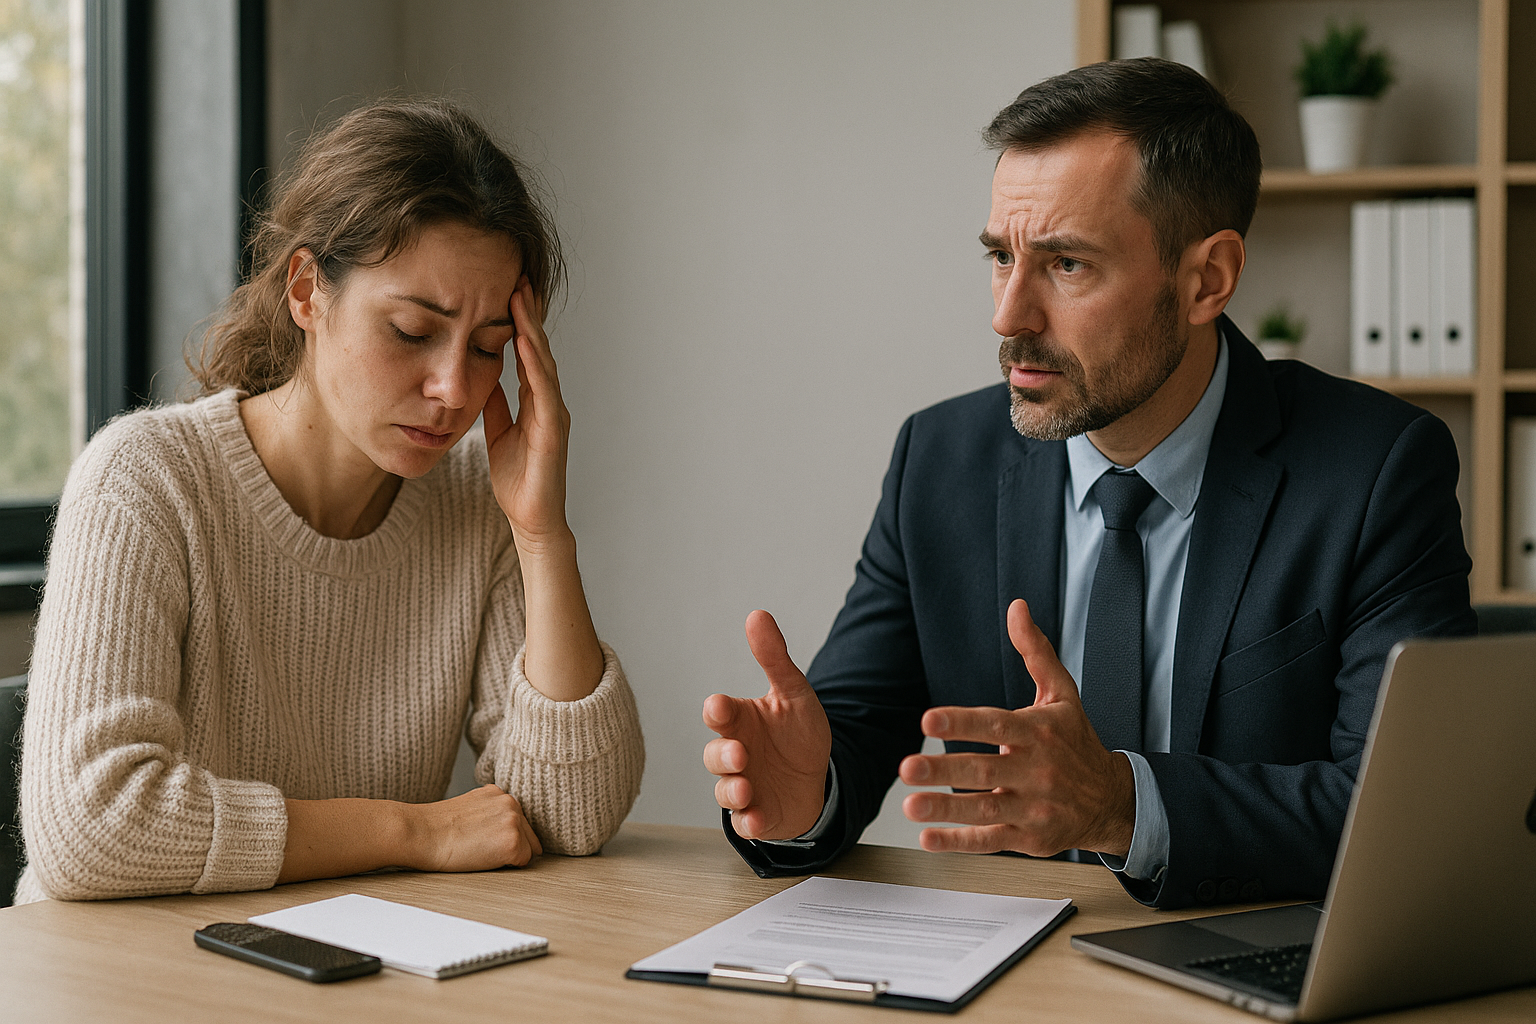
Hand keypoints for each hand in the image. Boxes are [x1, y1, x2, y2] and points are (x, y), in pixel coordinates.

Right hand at [408, 784, 543, 871]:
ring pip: (528, 849)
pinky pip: (522, 862)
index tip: (483, 840)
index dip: (502, 837)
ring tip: (479, 851)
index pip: (519, 822)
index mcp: (499, 793)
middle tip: (479, 847)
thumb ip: (490, 811)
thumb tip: (503, 827)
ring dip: (508, 856)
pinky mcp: (512, 842)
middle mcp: (511, 802)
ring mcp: (513, 821)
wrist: (421, 833)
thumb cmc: (437, 828)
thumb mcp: (469, 807)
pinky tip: (482, 858)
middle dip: (510, 846)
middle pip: (528, 836)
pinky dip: (506, 866)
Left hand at [482, 276, 572, 549]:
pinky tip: (526, 341)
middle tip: (517, 276)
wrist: (532, 519)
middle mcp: (549, 402)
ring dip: (533, 328)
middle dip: (528, 313)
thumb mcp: (498, 433)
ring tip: (521, 297)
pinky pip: (543, 390)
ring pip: (544, 362)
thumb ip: (495, 405)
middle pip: (539, 349)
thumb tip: (483, 377)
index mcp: (535, 402)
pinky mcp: (553, 431)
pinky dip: (535, 364)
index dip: (519, 321)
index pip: (527, 353)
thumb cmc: (517, 481)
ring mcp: (554, 414)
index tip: (506, 289)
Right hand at [702, 610, 832, 839]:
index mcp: (740, 721)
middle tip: (739, 754)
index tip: (720, 706)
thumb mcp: (794, 693)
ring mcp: (744, 786)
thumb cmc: (797, 732)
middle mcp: (736, 753)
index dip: (717, 711)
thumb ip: (774, 658)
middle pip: (715, 756)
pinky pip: (745, 823)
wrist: (820, 776)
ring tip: (747, 789)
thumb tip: (758, 614)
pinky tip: (758, 818)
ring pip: (725, 792)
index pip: (719, 714)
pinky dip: (749, 822)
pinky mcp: (758, 814)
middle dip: (723, 756)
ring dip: (732, 792)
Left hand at [899, 599, 1136, 857]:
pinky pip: (991, 840)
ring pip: (985, 809)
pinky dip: (959, 841)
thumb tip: (1017, 608)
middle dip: (943, 770)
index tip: (928, 718)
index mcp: (1038, 732)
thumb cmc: (1077, 742)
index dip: (962, 721)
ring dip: (945, 809)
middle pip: (985, 771)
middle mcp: (1036, 770)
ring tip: (910, 804)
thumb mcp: (1062, 694)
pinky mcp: (1029, 837)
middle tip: (906, 768)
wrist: (1112, 800)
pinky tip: (928, 837)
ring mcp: (1033, 806)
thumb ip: (1035, 652)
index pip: (996, 725)